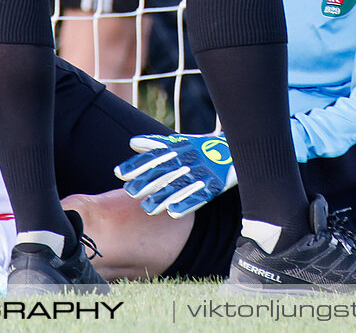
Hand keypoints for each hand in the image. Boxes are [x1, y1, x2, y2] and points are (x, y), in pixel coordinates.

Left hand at [113, 132, 237, 216]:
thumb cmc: (202, 147)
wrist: (236, 149)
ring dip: (163, 198)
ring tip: (148, 209)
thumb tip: (132, 143)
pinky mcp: (214, 185)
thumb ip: (156, 143)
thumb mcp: (179, 142)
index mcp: (180, 148)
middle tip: (130, 192)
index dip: (137, 164)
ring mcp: (202, 172)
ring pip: (179, 187)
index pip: (154, 156)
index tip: (119, 173)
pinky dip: (185, 204)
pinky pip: (198, 196)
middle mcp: (188, 159)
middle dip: (147, 182)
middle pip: (165, 172)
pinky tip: (172, 213)